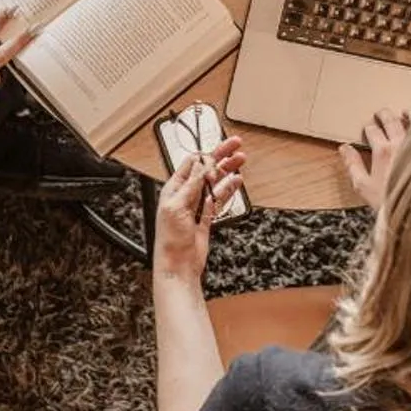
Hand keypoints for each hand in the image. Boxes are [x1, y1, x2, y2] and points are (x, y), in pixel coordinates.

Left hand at [154, 138, 247, 282]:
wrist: (177, 265)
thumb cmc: (170, 240)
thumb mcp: (177, 207)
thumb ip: (192, 185)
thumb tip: (202, 165)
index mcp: (174, 189)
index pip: (192, 164)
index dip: (207, 154)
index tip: (221, 148)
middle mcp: (185, 195)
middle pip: (206, 170)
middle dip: (221, 156)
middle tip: (236, 145)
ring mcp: (197, 206)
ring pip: (214, 182)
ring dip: (227, 170)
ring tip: (240, 160)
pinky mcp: (206, 218)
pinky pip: (218, 199)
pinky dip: (228, 189)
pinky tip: (235, 181)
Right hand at [337, 108, 410, 211]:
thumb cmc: (391, 201)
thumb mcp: (364, 187)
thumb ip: (353, 165)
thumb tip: (344, 148)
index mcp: (382, 150)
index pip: (372, 131)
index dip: (369, 128)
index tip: (368, 128)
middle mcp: (400, 142)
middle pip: (390, 120)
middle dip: (384, 115)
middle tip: (381, 113)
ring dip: (407, 113)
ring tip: (406, 111)